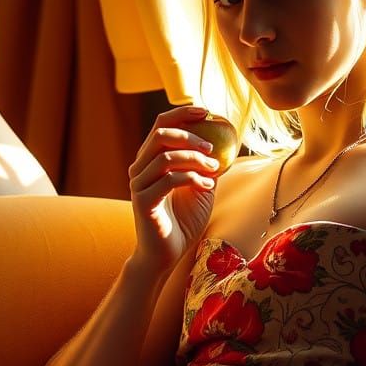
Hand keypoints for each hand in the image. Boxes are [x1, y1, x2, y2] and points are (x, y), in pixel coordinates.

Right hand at [127, 105, 223, 271]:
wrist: (166, 254)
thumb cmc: (183, 221)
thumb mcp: (201, 187)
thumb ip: (206, 166)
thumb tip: (226, 142)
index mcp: (150, 160)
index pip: (161, 125)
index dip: (182, 113)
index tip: (206, 111)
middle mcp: (139, 168)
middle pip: (160, 135)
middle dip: (190, 135)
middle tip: (211, 146)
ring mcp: (138, 184)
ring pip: (165, 157)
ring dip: (195, 159)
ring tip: (214, 169)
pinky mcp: (143, 201)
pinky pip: (168, 180)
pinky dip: (192, 178)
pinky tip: (207, 186)